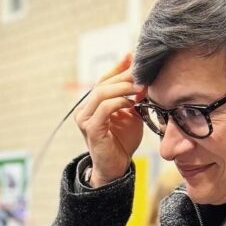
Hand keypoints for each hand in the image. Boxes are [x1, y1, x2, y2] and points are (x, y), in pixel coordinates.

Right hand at [75, 54, 146, 186]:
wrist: (116, 167)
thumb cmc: (122, 141)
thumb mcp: (130, 113)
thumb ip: (133, 96)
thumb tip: (140, 76)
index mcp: (91, 105)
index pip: (103, 81)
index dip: (118, 68)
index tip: (133, 58)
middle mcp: (83, 111)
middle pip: (102, 84)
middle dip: (124, 76)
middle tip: (142, 73)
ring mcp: (85, 120)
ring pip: (101, 93)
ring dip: (123, 88)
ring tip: (140, 87)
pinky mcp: (91, 129)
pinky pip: (105, 108)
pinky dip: (120, 102)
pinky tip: (133, 103)